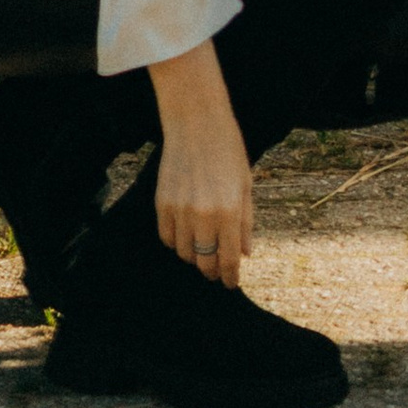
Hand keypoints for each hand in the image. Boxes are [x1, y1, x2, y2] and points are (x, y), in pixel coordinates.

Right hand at [148, 39, 254, 287]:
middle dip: (212, 270)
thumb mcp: (245, 185)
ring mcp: (180, 210)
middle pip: (204, 261)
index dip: (230, 276)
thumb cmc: (228, 151)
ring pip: (184, 252)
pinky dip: (176, 241)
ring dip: (194, 256)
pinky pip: (167, 237)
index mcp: (229, 211)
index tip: (230, 284)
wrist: (197, 123)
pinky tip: (186, 233)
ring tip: (202, 249)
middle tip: (216, 271)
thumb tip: (245, 254)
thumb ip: (245, 222)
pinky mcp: (162, 203)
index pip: (229, 258)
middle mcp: (203, 215)